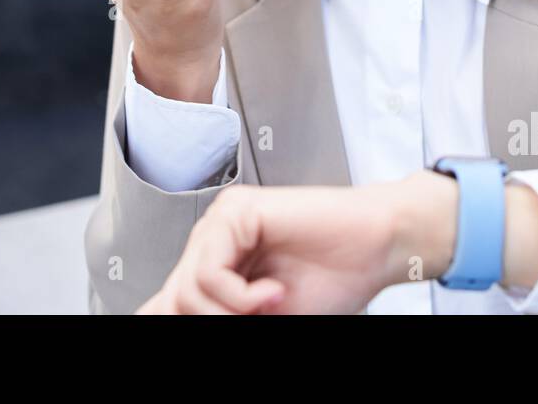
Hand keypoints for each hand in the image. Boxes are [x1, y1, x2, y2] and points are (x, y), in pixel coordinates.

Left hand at [136, 172, 537, 313]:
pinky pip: (208, 271)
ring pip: (187, 290)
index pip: (170, 302)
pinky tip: (273, 292)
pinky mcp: (235, 212)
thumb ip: (220, 315)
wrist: (377, 247)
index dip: (176, 319)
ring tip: (273, 305)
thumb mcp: (266, 317)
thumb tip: (160, 317)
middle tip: (263, 317)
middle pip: (175, 300)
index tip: (207, 325)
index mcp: (219, 264)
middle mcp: (214, 241)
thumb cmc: (335, 278)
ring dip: (230, 313)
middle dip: (215, 321)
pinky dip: (239, 296)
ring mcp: (222, 224)